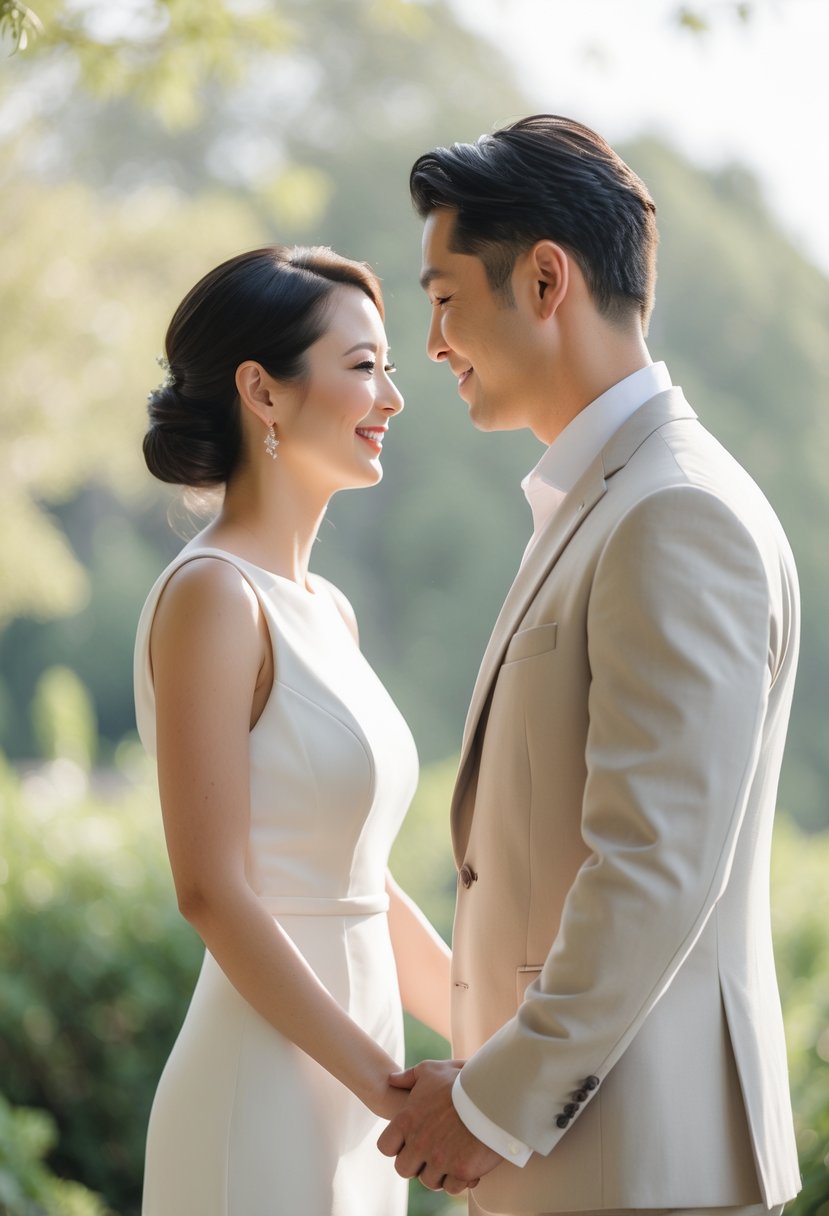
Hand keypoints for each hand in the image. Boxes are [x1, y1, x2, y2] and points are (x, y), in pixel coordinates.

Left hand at [376, 1059, 502, 1195]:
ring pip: (429, 1181)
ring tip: (452, 1156)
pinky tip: (467, 1163)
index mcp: (407, 1120)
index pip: (386, 1147)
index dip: (396, 1145)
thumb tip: (391, 1080)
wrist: (496, 1093)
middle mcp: (419, 1143)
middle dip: (416, 1163)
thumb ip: (408, 1077)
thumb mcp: (431, 1070)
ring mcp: (440, 1160)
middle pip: (404, 1169)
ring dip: (439, 1172)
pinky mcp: (461, 1171)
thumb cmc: (462, 1080)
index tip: (410, 1140)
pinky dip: (459, 1179)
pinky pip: (452, 1187)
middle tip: (433, 1150)